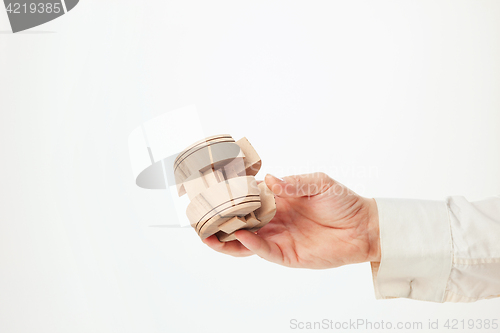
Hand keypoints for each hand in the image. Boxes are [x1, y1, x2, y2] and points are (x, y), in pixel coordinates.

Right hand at [203, 172, 379, 268]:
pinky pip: (264, 251)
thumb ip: (294, 183)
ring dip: (226, 237)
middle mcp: (274, 219)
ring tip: (208, 232)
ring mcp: (278, 237)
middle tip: (200, 214)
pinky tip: (240, 236)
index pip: (247, 196)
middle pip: (240, 220)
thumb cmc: (342, 202)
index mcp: (278, 199)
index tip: (212, 189)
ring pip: (245, 240)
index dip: (230, 194)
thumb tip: (270, 180)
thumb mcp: (319, 183)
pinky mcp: (287, 254)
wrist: (363, 227)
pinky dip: (250, 245)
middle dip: (220, 218)